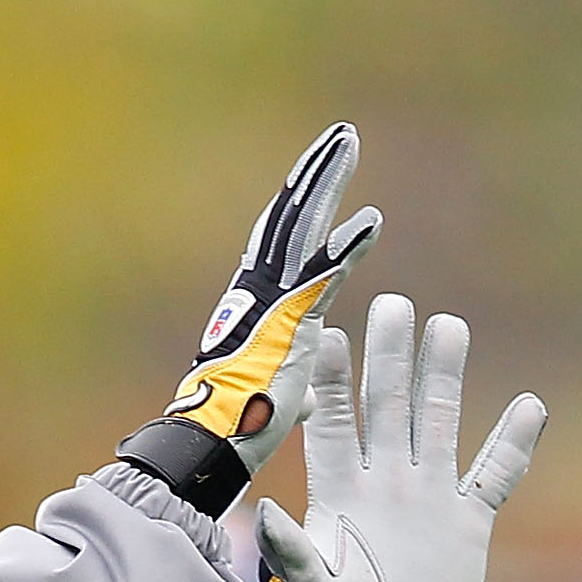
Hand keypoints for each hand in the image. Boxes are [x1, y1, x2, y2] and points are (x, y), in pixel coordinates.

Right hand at [116, 123, 379, 516]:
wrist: (208, 444)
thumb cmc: (235, 430)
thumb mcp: (275, 401)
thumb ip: (293, 388)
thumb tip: (307, 399)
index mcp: (255, 304)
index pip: (282, 240)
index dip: (304, 205)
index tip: (323, 174)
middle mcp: (259, 291)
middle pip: (291, 217)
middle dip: (317, 174)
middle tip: (342, 136)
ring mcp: (273, 302)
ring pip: (302, 228)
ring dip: (329, 184)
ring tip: (349, 143)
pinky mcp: (290, 323)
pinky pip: (323, 275)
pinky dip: (348, 247)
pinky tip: (374, 221)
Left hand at [255, 292, 544, 581]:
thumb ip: (293, 558)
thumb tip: (267, 513)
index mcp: (345, 494)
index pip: (332, 423)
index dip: (328, 380)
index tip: (326, 334)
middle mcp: (387, 483)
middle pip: (387, 406)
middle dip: (389, 356)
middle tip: (394, 304)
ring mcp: (429, 498)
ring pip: (439, 423)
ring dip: (444, 377)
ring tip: (449, 326)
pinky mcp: (467, 523)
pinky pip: (495, 476)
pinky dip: (513, 444)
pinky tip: (531, 407)